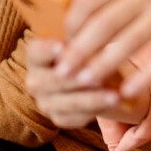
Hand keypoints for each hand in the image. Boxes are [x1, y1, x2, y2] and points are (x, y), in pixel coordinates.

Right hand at [26, 38, 149, 128]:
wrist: (98, 72)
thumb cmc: (90, 47)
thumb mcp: (86, 37)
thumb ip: (83, 36)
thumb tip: (91, 33)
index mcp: (36, 55)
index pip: (35, 51)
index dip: (47, 49)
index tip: (63, 46)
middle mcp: (35, 80)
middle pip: (49, 81)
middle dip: (74, 79)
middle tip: (96, 75)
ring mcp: (45, 102)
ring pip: (65, 103)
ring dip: (92, 99)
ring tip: (115, 95)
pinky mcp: (59, 118)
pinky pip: (75, 118)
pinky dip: (96, 110)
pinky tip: (114, 102)